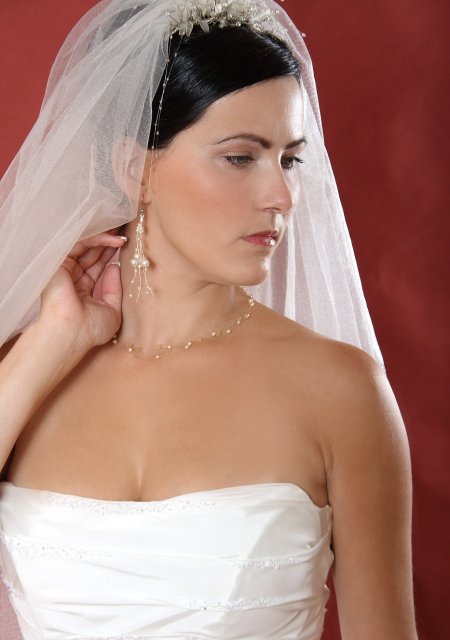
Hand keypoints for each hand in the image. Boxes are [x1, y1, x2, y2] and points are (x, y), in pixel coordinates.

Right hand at [37, 231, 126, 352]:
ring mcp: (65, 269)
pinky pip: (81, 243)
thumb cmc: (91, 329)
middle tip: (126, 230)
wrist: (72, 333)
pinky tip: (116, 241)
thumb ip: (114, 288)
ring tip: (124, 232)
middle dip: (109, 242)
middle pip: (93, 253)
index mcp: (83, 289)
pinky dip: (99, 239)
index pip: (98, 266)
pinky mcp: (59, 261)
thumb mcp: (112, 310)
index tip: (127, 245)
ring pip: (87, 246)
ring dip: (106, 238)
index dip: (111, 254)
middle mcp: (73, 278)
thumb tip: (114, 267)